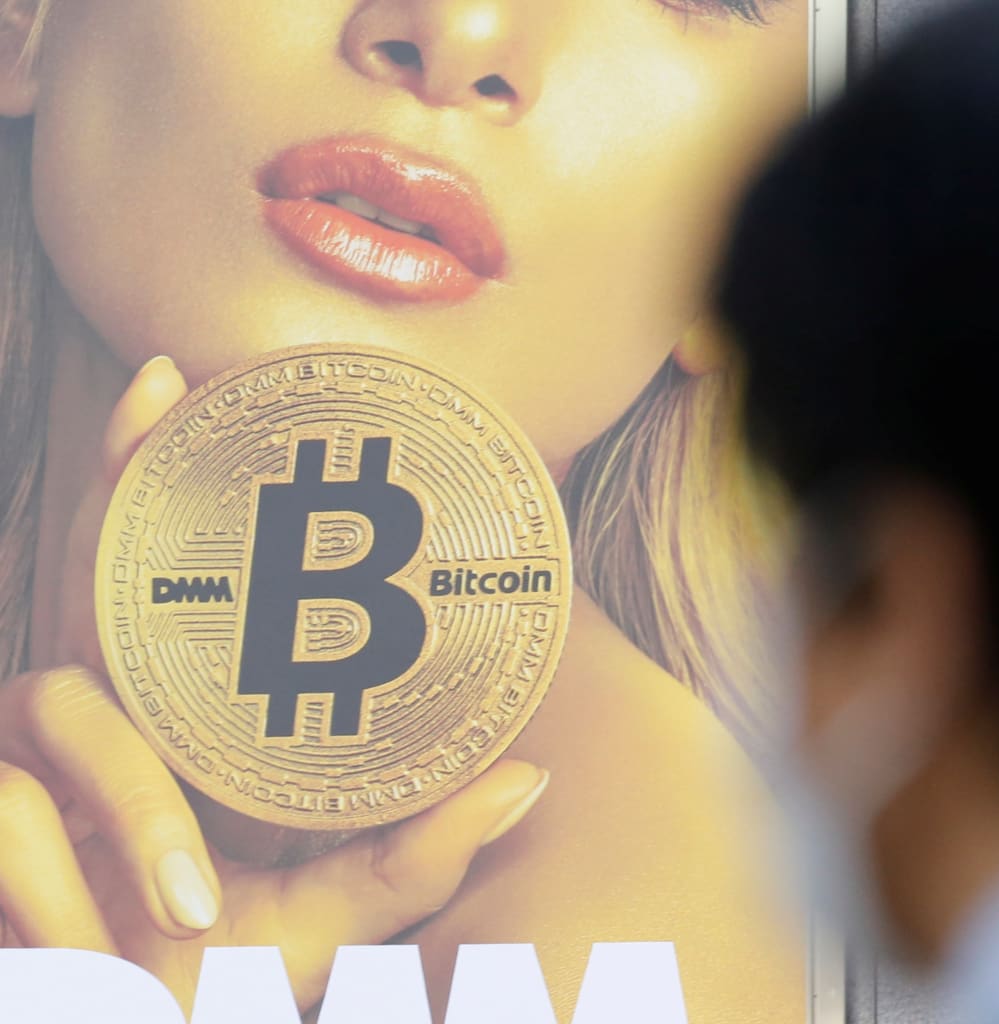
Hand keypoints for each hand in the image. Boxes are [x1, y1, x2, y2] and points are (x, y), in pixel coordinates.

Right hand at [0, 357, 548, 1012]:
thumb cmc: (236, 970)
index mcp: (177, 710)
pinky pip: (9, 821)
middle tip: (154, 397)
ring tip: (185, 911)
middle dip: (114, 486)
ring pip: (58, 709)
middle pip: (91, 571)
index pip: (158, 574)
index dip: (150, 473)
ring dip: (129, 804)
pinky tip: (93, 953)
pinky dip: (51, 880)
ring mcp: (28, 760)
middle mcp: (101, 709)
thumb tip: (535, 776)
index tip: (172, 376)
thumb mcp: (338, 907)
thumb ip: (424, 851)